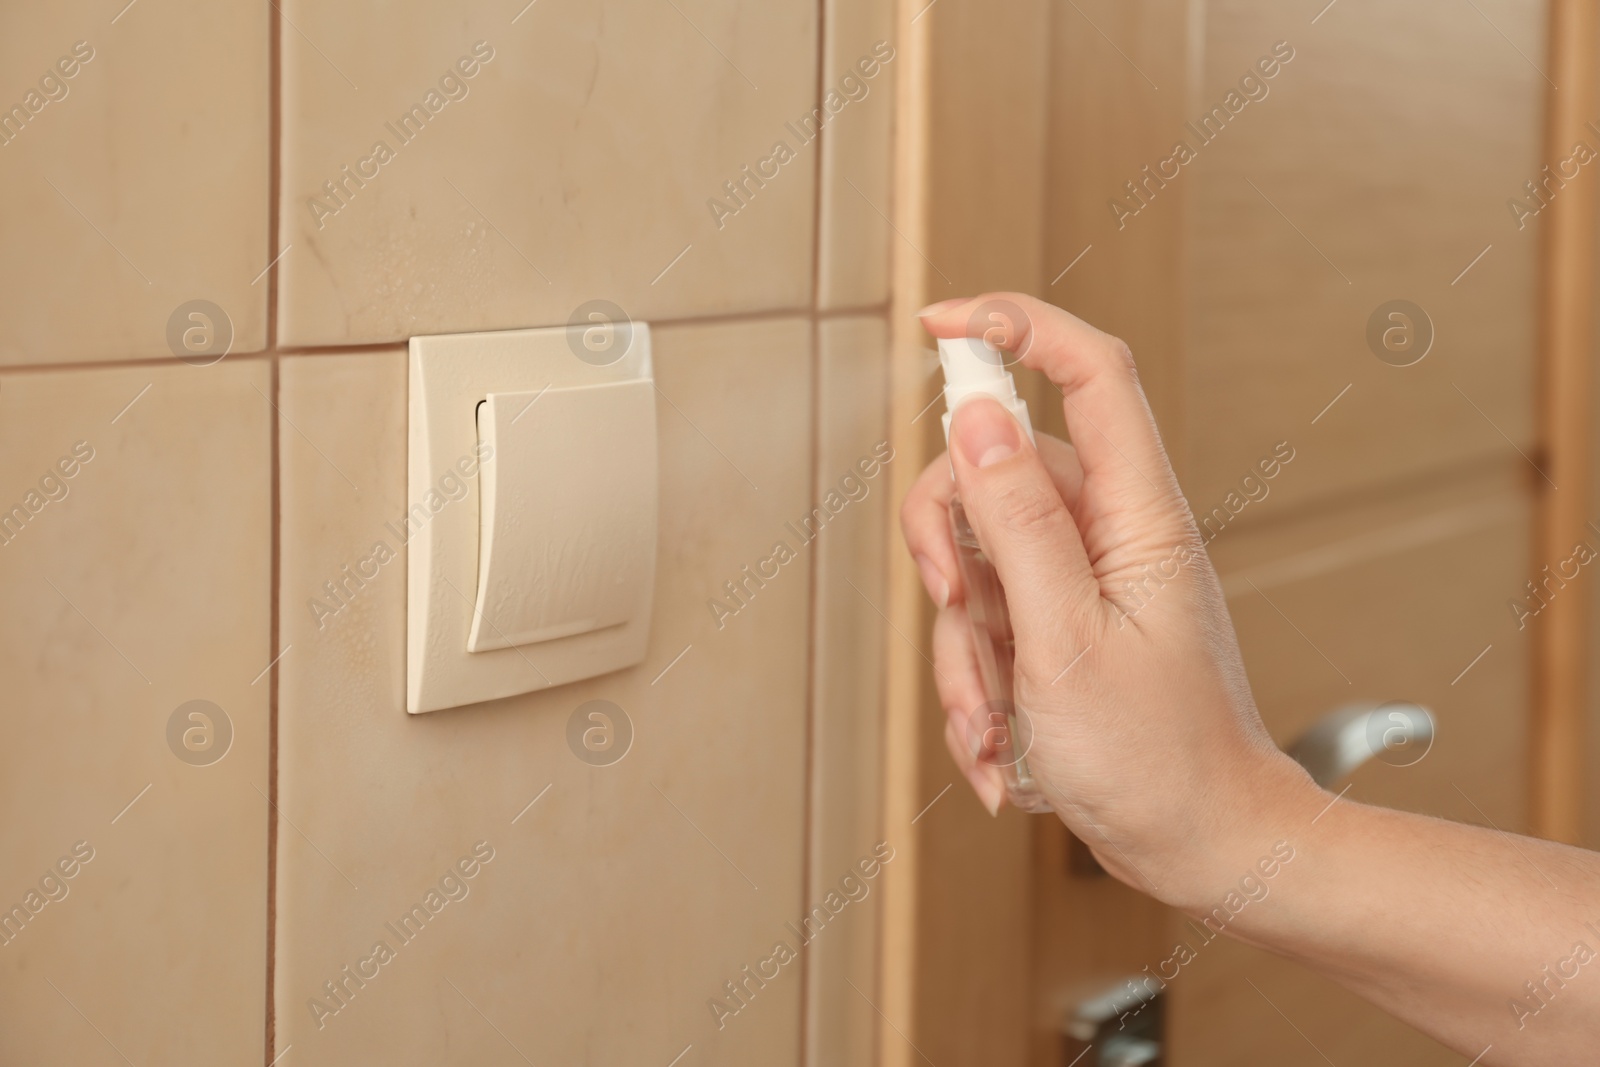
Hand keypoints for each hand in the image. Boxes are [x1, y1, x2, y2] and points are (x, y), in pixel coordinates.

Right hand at [901, 293, 1320, 909]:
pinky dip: (976, 683)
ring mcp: (1078, 580)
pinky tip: (1002, 744)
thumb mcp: (1066, 642)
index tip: (939, 323)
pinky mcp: (1055, 626)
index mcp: (1135, 515)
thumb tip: (978, 419)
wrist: (1203, 847)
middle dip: (949, 545)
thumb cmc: (1160, 760)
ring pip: (975, 559)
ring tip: (996, 721)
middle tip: (958, 607)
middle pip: (995, 470)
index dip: (1016, 326)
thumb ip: (1019, 524)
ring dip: (962, 648)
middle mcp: (1107, 532)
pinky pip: (984, 623)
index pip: (1088, 373)